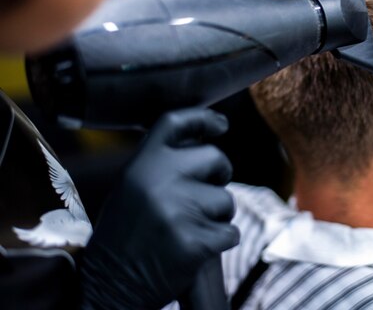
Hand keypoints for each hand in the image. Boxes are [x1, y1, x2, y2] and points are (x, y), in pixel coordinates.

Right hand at [80, 108, 239, 308]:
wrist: (108, 287)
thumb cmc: (124, 236)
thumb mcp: (131, 188)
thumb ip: (161, 165)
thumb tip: (203, 144)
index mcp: (140, 165)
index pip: (176, 122)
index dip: (203, 119)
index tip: (221, 124)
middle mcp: (160, 181)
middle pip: (215, 157)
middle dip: (220, 174)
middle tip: (205, 194)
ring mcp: (179, 211)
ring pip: (226, 200)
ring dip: (217, 215)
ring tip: (188, 228)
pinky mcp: (196, 241)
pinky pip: (230, 232)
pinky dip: (220, 241)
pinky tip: (195, 249)